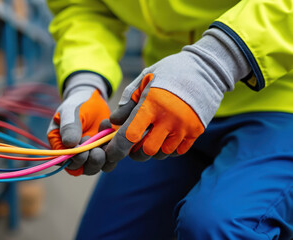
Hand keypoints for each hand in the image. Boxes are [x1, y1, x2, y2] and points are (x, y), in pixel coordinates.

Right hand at [48, 73, 109, 175]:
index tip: (83, 151)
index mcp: (61, 146)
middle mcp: (75, 154)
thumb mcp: (70, 111)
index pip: (65, 162)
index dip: (75, 161)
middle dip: (91, 162)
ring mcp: (91, 154)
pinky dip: (113, 151)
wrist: (93, 99)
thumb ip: (69, 126)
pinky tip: (112, 135)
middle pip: (83, 168)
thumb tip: (69, 144)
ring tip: (105, 142)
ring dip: (104, 158)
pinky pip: (111, 158)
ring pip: (98, 166)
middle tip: (97, 150)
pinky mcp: (105, 150)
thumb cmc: (77, 104)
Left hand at [103, 28, 250, 170]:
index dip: (117, 148)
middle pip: (147, 150)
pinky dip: (168, 149)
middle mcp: (169, 118)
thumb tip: (115, 121)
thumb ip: (128, 100)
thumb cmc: (170, 72)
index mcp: (152, 103)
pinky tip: (164, 137)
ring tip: (150, 138)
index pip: (130, 135)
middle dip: (135, 152)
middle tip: (132, 144)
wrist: (206, 68)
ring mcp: (185, 126)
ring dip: (152, 150)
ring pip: (162, 153)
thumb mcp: (145, 78)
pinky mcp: (196, 130)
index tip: (112, 152)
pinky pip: (178, 151)